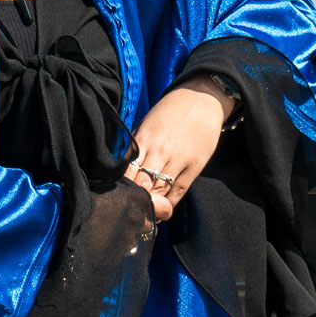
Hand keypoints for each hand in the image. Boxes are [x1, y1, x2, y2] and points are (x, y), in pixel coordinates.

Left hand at [124, 77, 234, 220]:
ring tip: (141, 216)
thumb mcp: (146, 126)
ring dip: (150, 206)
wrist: (201, 100)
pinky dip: (168, 204)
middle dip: (133, 201)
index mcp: (143, 140)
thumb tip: (122, 172)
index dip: (119, 189)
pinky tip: (161, 211)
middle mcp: (159, 151)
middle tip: (127, 213)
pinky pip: (178, 192)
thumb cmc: (169, 113)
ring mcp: (177, 160)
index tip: (114, 199)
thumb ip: (135, 149)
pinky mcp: (194, 166)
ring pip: (159, 191)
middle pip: (141, 185)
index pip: (126, 172)